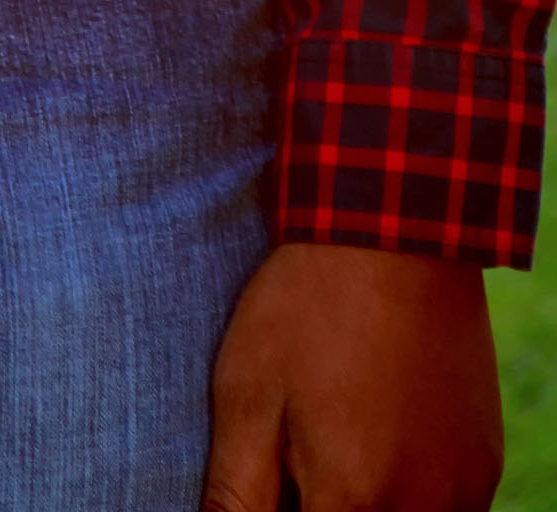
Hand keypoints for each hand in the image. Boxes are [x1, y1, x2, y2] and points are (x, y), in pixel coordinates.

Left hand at [204, 243, 501, 510]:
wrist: (394, 235)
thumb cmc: (308, 308)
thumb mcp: (247, 393)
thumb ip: (236, 492)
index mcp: (351, 502)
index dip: (282, 509)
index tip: (278, 475)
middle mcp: (416, 511)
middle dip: (321, 501)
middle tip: (302, 445)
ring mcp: (461, 492)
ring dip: (365, 502)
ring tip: (341, 433)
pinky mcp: (483, 467)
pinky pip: (444, 509)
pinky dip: (409, 492)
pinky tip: (382, 434)